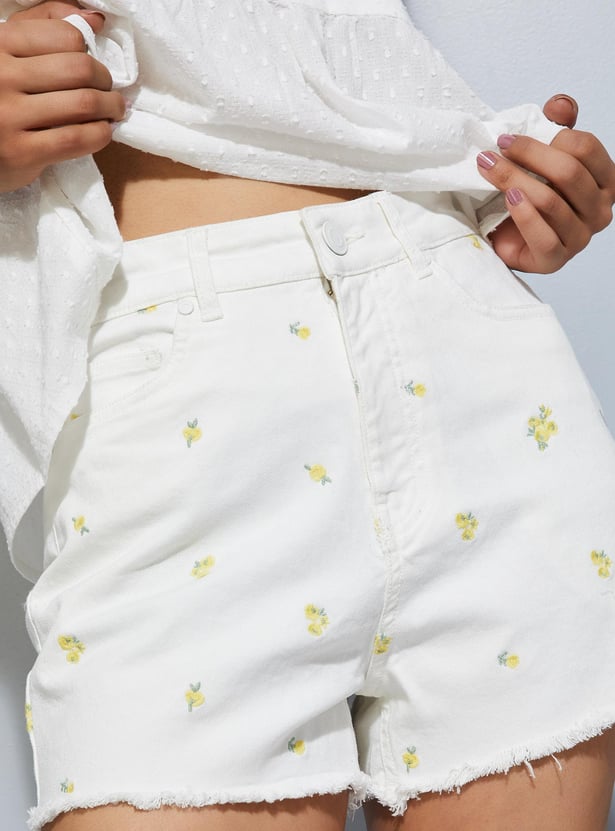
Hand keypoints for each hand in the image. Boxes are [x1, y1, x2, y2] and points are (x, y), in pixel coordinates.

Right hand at [0, 0, 125, 192]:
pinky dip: (100, 134)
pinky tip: (101, 132)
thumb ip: (45, 24)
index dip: (88, 52)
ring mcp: (9, 116)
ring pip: (84, 103)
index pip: (66, 36)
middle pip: (80, 69)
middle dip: (105, 81)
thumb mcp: (7, 50)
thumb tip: (95, 20)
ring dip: (111, 108)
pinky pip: (77, 139)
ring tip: (112, 111)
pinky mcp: (21, 152)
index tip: (91, 67)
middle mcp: (1, 76)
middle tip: (108, 92)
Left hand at [476, 94, 614, 272]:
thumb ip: (556, 129)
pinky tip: (507, 199)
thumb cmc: (528, 195)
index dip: (548, 137)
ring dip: (514, 179)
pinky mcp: (556, 260)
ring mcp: (580, 238)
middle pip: (568, 173)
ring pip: (551, 202)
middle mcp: (599, 211)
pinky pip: (544, 237)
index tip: (510, 138)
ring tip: (488, 168)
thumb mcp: (541, 158)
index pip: (586, 148)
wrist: (504, 238)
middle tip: (496, 149)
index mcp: (604, 181)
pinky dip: (523, 214)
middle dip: (528, 156)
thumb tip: (560, 105)